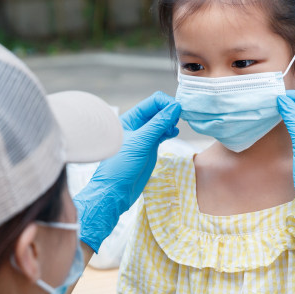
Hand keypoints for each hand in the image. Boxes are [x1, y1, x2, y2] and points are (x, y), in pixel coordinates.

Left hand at [74, 92, 180, 251]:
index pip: (153, 102)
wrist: (116, 191)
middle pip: (159, 109)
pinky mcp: (150, 147)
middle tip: (178, 120)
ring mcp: (145, 136)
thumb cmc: (120, 166)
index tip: (178, 111)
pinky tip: (173, 133)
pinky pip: (163, 133)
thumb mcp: (141, 142)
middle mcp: (137, 125)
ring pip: (163, 121)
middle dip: (171, 111)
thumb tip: (175, 107)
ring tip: (174, 128)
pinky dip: (170, 130)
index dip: (167, 103)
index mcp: (130, 119)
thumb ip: (158, 124)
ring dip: (172, 121)